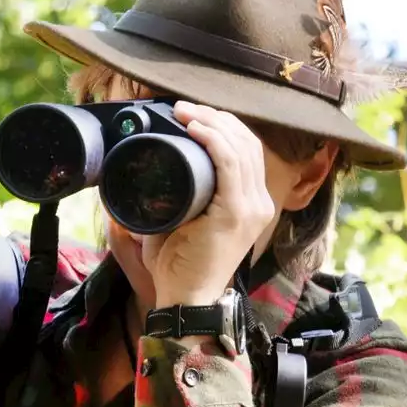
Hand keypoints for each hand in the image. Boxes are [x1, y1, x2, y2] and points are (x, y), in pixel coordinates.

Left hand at [143, 101, 275, 308]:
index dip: (222, 125)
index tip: (191, 113)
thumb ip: (176, 197)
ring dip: (211, 121)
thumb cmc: (178, 264)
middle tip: (183, 107)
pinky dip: (213, 140)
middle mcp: (259, 203)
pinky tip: (195, 127)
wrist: (184, 299)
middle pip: (246, 142)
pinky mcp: (237, 213)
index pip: (247, 150)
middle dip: (215, 116)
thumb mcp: (182, 221)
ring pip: (240, 147)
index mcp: (251, 203)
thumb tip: (147, 171)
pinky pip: (231, 164)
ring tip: (184, 111)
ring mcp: (252, 208)